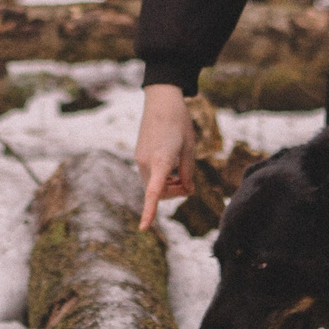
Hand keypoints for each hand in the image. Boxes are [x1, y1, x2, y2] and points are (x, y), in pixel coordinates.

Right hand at [135, 84, 197, 229]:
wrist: (161, 101)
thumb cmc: (179, 122)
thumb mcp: (190, 148)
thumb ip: (188, 172)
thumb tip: (186, 189)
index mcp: (161, 160)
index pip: (153, 192)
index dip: (149, 211)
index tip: (144, 228)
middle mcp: (146, 162)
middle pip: (157, 192)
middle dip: (173, 194)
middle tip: (188, 183)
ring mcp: (140, 159)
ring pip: (152, 185)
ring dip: (167, 186)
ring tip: (182, 174)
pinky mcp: (139, 155)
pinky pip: (149, 175)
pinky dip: (160, 178)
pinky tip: (171, 167)